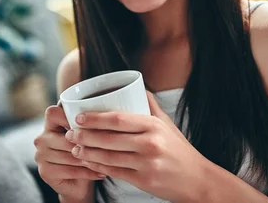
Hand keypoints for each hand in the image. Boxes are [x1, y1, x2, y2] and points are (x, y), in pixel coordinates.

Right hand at [34, 105, 105, 201]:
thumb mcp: (83, 137)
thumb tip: (100, 115)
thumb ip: (84, 125)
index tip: (87, 124)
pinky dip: (88, 172)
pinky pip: (70, 170)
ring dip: (89, 159)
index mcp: (49, 125)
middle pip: (65, 138)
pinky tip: (100, 172)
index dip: (68, 116)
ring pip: (69, 155)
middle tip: (104, 147)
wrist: (77, 184)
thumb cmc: (82, 154)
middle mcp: (41, 139)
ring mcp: (41, 156)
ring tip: (105, 160)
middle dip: (85, 144)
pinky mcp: (45, 172)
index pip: (52, 113)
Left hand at [65, 91, 207, 202]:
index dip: (95, 118)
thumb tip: (135, 84)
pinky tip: (88, 161)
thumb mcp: (167, 123)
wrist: (197, 179)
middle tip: (70, 133)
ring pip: (108, 157)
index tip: (78, 117)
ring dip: (87, 152)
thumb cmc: (178, 149)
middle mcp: (150, 143)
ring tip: (74, 147)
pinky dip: (98, 166)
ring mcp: (146, 164)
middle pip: (109, 138)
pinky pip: (114, 172)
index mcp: (153, 126)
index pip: (118, 119)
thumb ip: (150, 104)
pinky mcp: (143, 181)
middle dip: (85, 136)